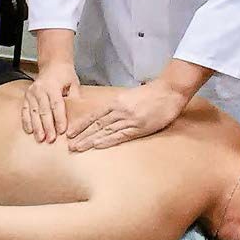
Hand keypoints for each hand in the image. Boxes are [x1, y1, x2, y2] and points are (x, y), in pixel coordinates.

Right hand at [22, 63, 79, 142]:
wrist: (53, 64)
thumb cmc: (65, 75)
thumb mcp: (73, 83)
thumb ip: (74, 97)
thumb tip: (77, 113)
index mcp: (53, 85)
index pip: (57, 104)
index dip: (60, 118)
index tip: (62, 130)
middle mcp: (40, 89)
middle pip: (44, 110)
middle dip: (47, 126)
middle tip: (50, 139)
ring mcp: (32, 92)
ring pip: (34, 112)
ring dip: (37, 127)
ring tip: (40, 139)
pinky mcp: (27, 96)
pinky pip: (25, 110)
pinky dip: (27, 121)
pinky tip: (29, 131)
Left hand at [66, 79, 186, 151]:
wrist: (169, 91)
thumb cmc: (152, 93)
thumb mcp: (132, 96)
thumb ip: (120, 105)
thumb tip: (109, 114)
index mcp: (117, 101)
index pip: (94, 115)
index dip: (81, 124)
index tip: (70, 133)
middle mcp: (120, 110)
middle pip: (96, 124)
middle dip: (82, 135)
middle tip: (69, 146)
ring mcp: (129, 119)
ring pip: (105, 131)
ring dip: (90, 140)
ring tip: (78, 148)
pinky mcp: (139, 127)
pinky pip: (120, 135)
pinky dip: (108, 141)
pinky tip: (98, 146)